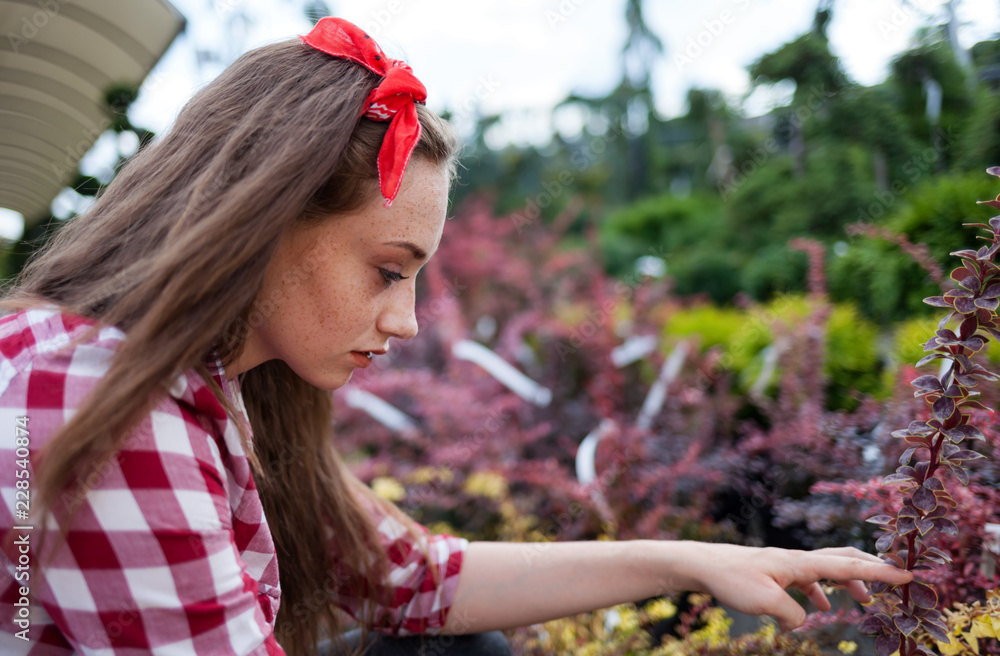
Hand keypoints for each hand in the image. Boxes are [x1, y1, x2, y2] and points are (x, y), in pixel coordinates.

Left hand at [685, 543, 913, 632]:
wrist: (704, 564)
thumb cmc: (732, 580)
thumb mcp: (765, 603)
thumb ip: (793, 614)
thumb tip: (805, 619)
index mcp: (801, 563)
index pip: (849, 565)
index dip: (881, 572)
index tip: (908, 574)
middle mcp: (797, 559)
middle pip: (843, 559)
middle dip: (872, 569)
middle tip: (897, 579)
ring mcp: (787, 564)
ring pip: (827, 568)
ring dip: (849, 582)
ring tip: (865, 602)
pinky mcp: (775, 571)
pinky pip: (808, 579)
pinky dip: (821, 591)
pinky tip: (819, 607)